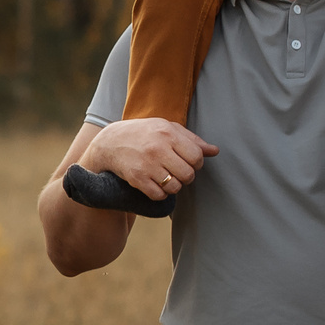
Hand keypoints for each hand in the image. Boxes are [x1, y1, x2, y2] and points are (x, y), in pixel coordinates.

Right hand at [80, 118, 218, 202]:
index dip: (195, 163)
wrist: (110, 143)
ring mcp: (146, 164)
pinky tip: (154, 184)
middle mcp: (157, 148)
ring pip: (175, 187)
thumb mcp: (166, 128)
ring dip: (173, 186)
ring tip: (165, 177)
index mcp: (168, 133)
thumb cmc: (144, 134)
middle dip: (185, 177)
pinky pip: (159, 195)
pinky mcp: (136, 178)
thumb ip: (192, 139)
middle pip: (188, 174)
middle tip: (176, 172)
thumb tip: (215, 151)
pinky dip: (160, 193)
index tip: (186, 162)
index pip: (196, 157)